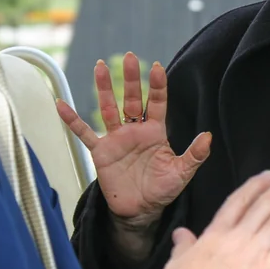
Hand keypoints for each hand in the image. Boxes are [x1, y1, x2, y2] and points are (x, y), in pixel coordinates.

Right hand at [57, 53, 210, 228]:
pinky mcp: (100, 152)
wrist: (140, 211)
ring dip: (104, 88)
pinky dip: (72, 120)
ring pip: (109, 108)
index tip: (156, 67)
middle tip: (130, 56)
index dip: (157, 86)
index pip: (157, 103)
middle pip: (131, 99)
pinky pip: (84, 133)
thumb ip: (195, 155)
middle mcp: (135, 130)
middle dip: (131, 79)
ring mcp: (116, 139)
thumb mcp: (182, 173)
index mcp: (155, 132)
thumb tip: (208, 136)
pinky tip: (61, 104)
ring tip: (100, 66)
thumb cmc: (162, 190)